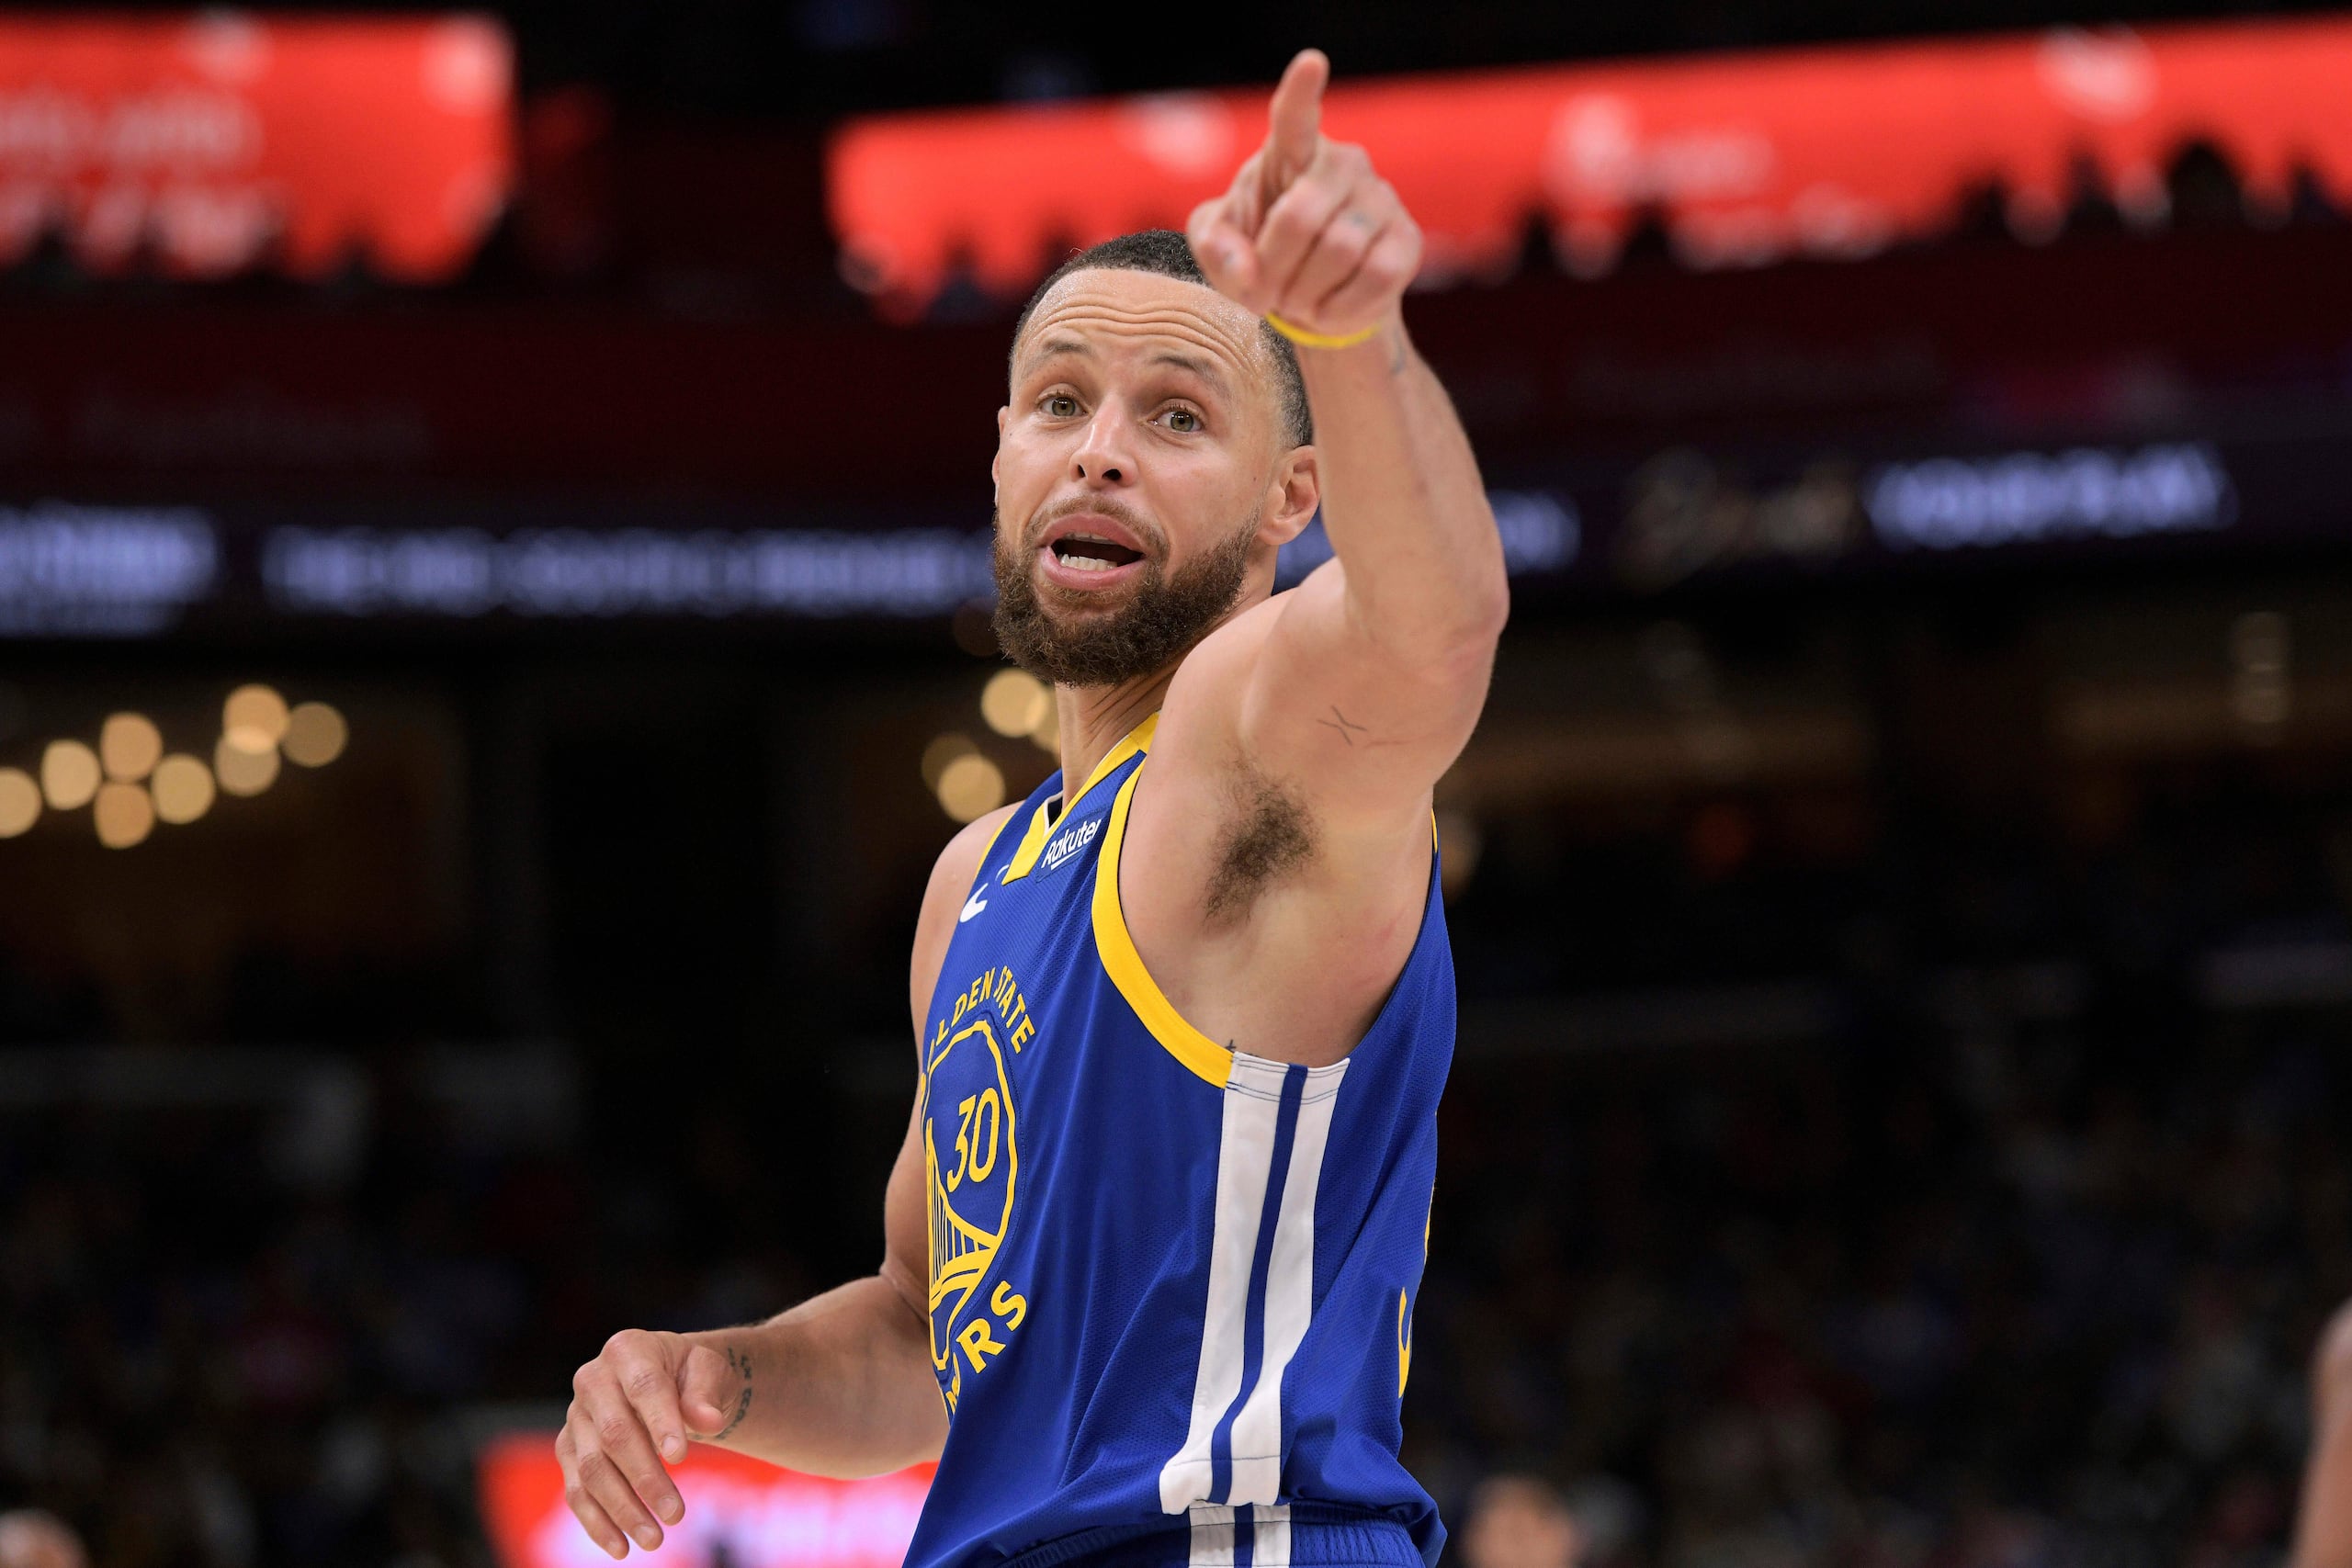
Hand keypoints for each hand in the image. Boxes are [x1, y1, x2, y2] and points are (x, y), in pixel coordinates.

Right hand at [557, 1329, 748, 1557]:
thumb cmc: (691, 1376)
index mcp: (628, 1350)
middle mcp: (592, 1380)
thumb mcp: (708, 1371)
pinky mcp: (568, 1450)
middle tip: (676, 1515)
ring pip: (592, 1470)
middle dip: (645, 1479)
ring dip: (622, 1509)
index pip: (643, 1387)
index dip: (660, 1421)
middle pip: (614, 1435)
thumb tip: (708, 1420)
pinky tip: (620, 1547)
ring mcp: (575, 1418)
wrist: (669, 1382)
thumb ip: (706, 1392)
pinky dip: (597, 1522)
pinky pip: (576, 1491)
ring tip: (655, 1540)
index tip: (681, 1457)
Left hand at [1187, 49, 1422, 341]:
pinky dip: (1339, 309)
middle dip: (1272, 268)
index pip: (1295, 118)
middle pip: (1300, 217)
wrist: (1313, 300)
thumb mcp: (1220, 250)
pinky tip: (1326, 310)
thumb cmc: (1260, 257)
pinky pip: (1374, 278)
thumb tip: (1244, 269)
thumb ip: (1215, 249)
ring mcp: (1381, 199)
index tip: (1310, 63)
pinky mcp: (1407, 241)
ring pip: (1339, 251)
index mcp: (1290, 153)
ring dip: (1303, 293)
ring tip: (1293, 301)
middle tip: (1263, 295)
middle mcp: (1343, 163)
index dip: (1302, 92)